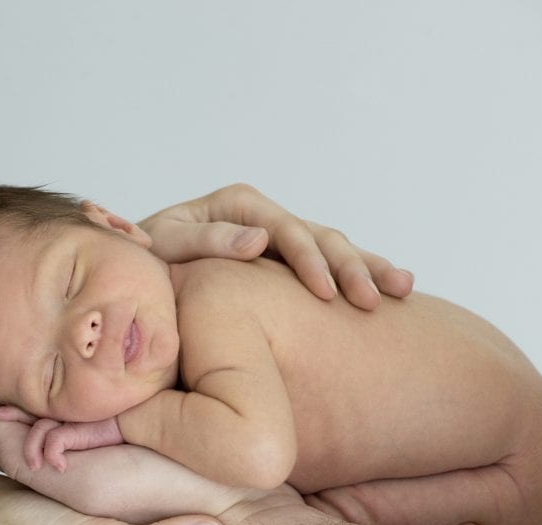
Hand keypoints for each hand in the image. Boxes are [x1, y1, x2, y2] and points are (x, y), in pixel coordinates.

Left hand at [138, 183, 413, 308]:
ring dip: (368, 269)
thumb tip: (260, 240)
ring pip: (335, 250)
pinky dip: (360, 279)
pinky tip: (395, 294)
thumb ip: (205, 240)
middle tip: (373, 300)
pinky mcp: (287, 268)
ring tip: (401, 290)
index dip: (309, 260)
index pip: (284, 229)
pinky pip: (331, 271)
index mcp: (237, 207)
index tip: (326, 293)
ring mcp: (280, 243)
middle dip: (350, 267)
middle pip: (319, 237)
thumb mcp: (164, 248)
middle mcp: (264, 219)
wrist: (139, 283)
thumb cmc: (145, 265)